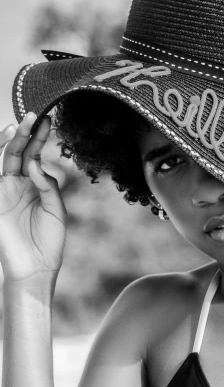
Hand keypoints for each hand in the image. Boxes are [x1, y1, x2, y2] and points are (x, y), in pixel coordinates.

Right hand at [0, 112, 67, 284]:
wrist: (35, 270)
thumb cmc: (48, 244)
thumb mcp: (56, 211)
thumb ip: (48, 186)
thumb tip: (35, 164)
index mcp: (32, 186)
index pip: (34, 155)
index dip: (39, 138)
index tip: (48, 120)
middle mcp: (16, 185)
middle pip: (17, 152)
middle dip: (25, 133)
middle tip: (34, 115)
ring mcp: (2, 192)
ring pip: (3, 160)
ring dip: (9, 142)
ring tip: (18, 126)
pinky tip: (6, 149)